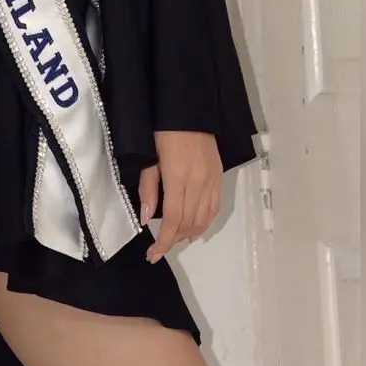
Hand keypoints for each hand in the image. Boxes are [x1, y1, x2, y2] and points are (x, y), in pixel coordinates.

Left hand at [141, 130, 222, 263]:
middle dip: (174, 240)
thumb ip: (149, 188)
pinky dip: (204, 222)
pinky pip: (214, 208)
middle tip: (159, 249)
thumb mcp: (149, 157)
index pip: (173, 219)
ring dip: (189, 234)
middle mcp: (199, 182)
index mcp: (178, 177)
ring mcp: (212, 181)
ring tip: (174, 240)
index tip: (154, 254)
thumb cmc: (163, 131)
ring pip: (204, 219)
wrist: (190, 111)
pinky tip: (194, 228)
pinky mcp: (219, 177)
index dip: (164, 241)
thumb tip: (146, 219)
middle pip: (189, 222)